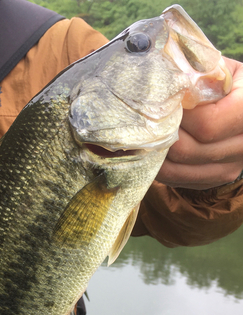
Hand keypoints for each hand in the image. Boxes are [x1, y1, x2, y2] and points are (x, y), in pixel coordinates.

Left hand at [157, 57, 242, 189]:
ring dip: (158, 153)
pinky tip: (154, 150)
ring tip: (147, 135)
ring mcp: (232, 166)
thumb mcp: (212, 68)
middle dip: (163, 135)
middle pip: (190, 150)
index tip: (165, 103)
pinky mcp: (215, 179)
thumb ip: (194, 74)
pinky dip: (160, 167)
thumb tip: (166, 84)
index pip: (206, 124)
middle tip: (148, 121)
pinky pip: (178, 179)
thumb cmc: (217, 80)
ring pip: (180, 168)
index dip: (179, 115)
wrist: (235, 103)